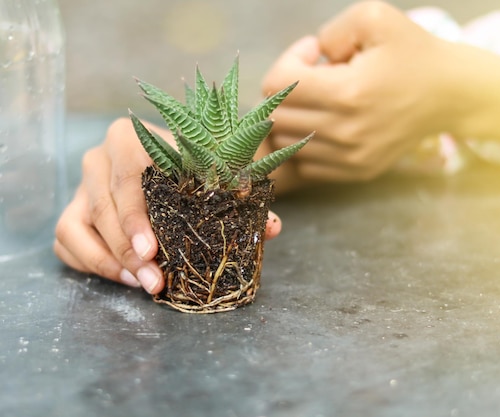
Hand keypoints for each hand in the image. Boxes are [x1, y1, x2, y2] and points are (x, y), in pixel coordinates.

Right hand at [54, 118, 282, 293]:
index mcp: (132, 139)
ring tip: (141, 283)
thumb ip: (240, 198)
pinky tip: (123, 277)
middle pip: (103, 206)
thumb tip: (271, 227)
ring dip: (108, 261)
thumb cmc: (191, 169)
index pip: (126, 176)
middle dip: (128, 250)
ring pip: (77, 226)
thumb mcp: (213, 175)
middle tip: (154, 281)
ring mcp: (80, 187)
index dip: (135, 216)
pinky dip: (90, 263)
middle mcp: (99, 159)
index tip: (152, 250)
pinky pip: (66, 241)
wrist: (162, 162)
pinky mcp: (72, 211)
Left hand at [262, 1, 460, 182]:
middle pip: (276, 116)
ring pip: (287, 143)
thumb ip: (330, 31)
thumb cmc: (412, 52)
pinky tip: (327, 122)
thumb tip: (310, 59)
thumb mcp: (374, 17)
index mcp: (347, 93)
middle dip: (285, 90)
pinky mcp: (357, 171)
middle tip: (312, 75)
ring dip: (294, 117)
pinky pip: (306, 163)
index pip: (277, 84)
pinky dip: (306, 143)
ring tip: (320, 98)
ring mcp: (351, 157)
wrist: (451, 94)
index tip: (313, 53)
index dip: (288, 60)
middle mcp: (345, 132)